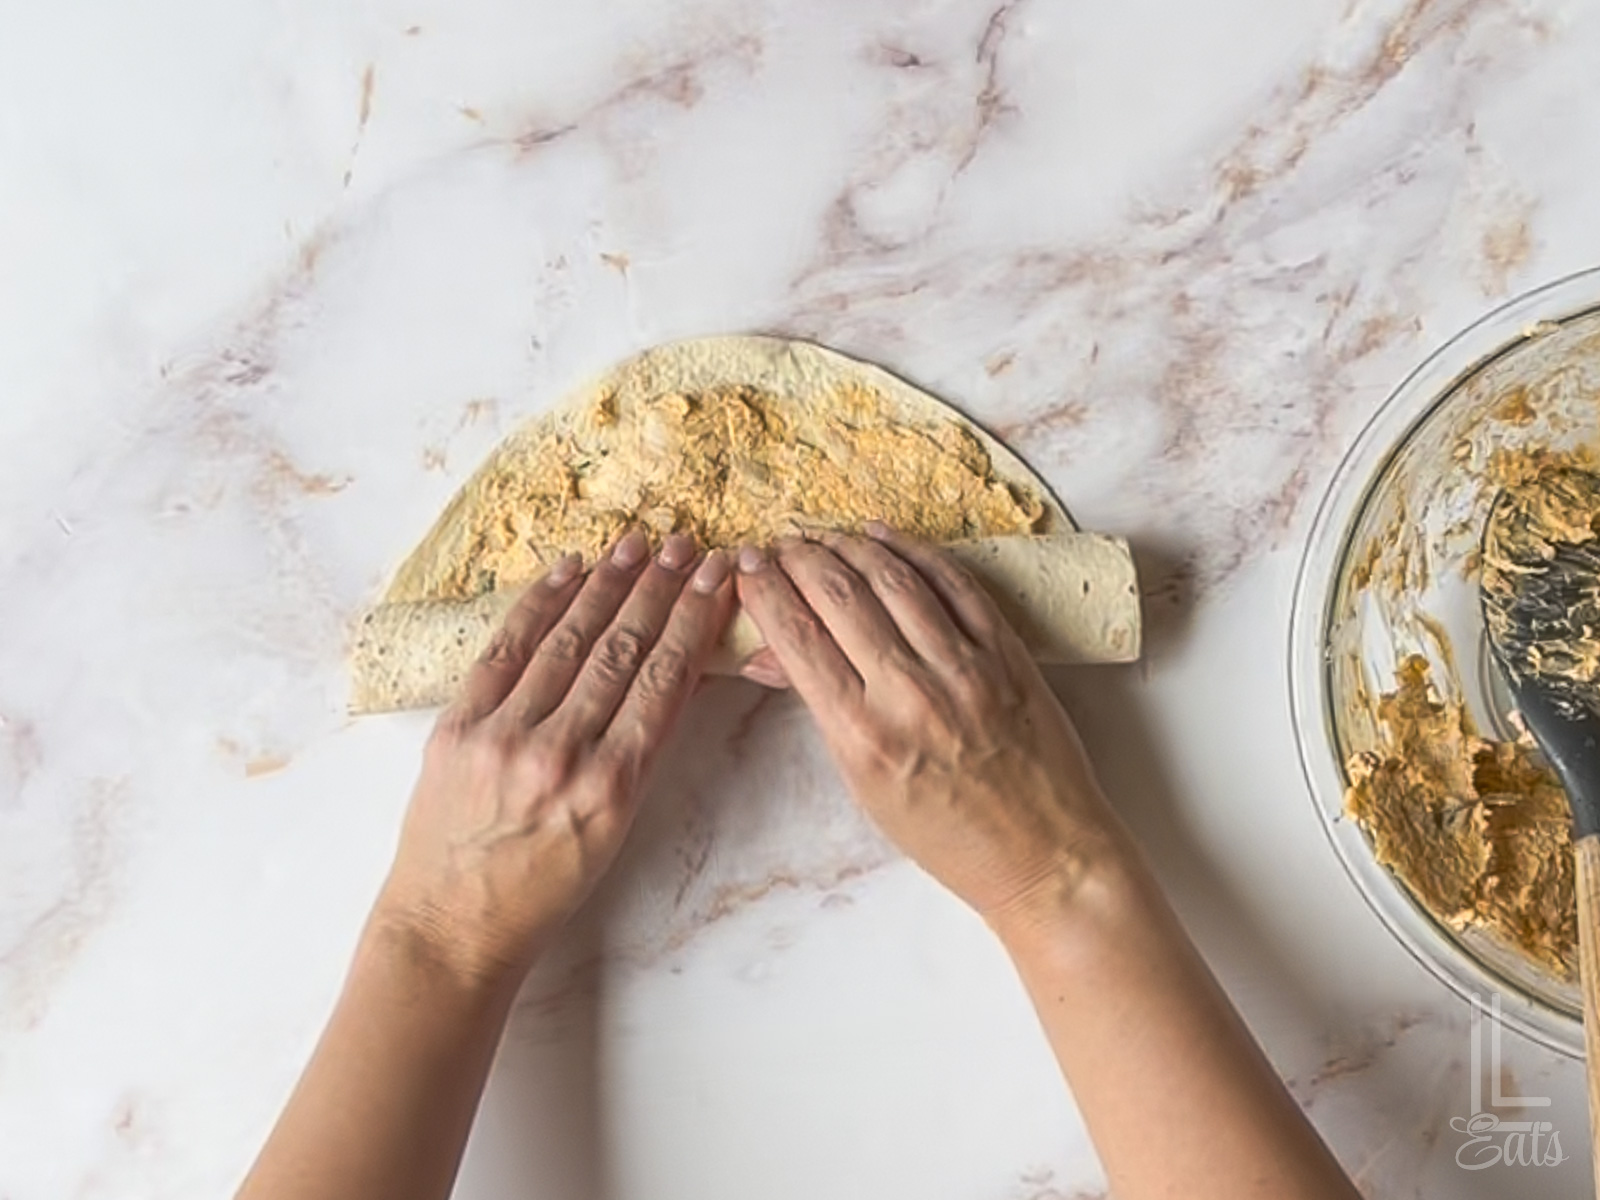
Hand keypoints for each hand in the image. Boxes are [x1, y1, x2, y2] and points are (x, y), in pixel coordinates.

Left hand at [376, 530, 735, 982]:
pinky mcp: (457, 727)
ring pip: (568, 642)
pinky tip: (568, 570)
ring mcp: (505, 737)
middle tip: (685, 545)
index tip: (715, 578)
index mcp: (613, 788)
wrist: (453, 925)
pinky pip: (505, 651)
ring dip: (607, 585)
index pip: (664, 682)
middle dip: (659, 590)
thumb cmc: (542, 889)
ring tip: (637, 543)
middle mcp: (562, 756)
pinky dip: (539, 606)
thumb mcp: (614, 832)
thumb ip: (639, 755)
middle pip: (622, 651)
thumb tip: (668, 674)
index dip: (694, 621)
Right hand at [734, 524, 1124, 923]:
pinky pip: (954, 583)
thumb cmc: (947, 834)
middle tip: (779, 544)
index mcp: (864, 736)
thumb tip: (769, 654)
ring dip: (849, 546)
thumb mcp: (864, 784)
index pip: (798, 638)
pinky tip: (884, 535)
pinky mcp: (1006, 652)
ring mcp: (963, 668)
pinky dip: (914, 551)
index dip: (766, 590)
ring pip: (893, 579)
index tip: (749, 567)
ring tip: (823, 535)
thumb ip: (822, 710)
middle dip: (799, 559)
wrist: (1042, 854)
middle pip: (839, 595)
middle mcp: (911, 694)